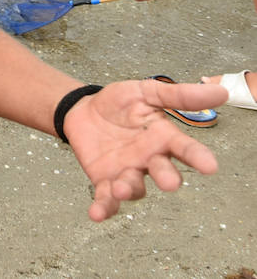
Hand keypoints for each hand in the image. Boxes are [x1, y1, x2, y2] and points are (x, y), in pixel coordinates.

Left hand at [62, 79, 225, 221]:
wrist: (83, 110)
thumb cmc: (120, 103)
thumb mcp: (146, 92)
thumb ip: (179, 95)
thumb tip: (220, 91)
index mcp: (163, 139)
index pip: (185, 149)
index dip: (198, 157)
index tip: (210, 166)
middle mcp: (150, 160)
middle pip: (163, 173)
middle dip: (167, 178)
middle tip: (170, 183)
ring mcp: (128, 172)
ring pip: (135, 187)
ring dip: (129, 190)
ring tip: (120, 187)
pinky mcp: (105, 181)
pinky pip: (106, 199)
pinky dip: (103, 208)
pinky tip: (96, 213)